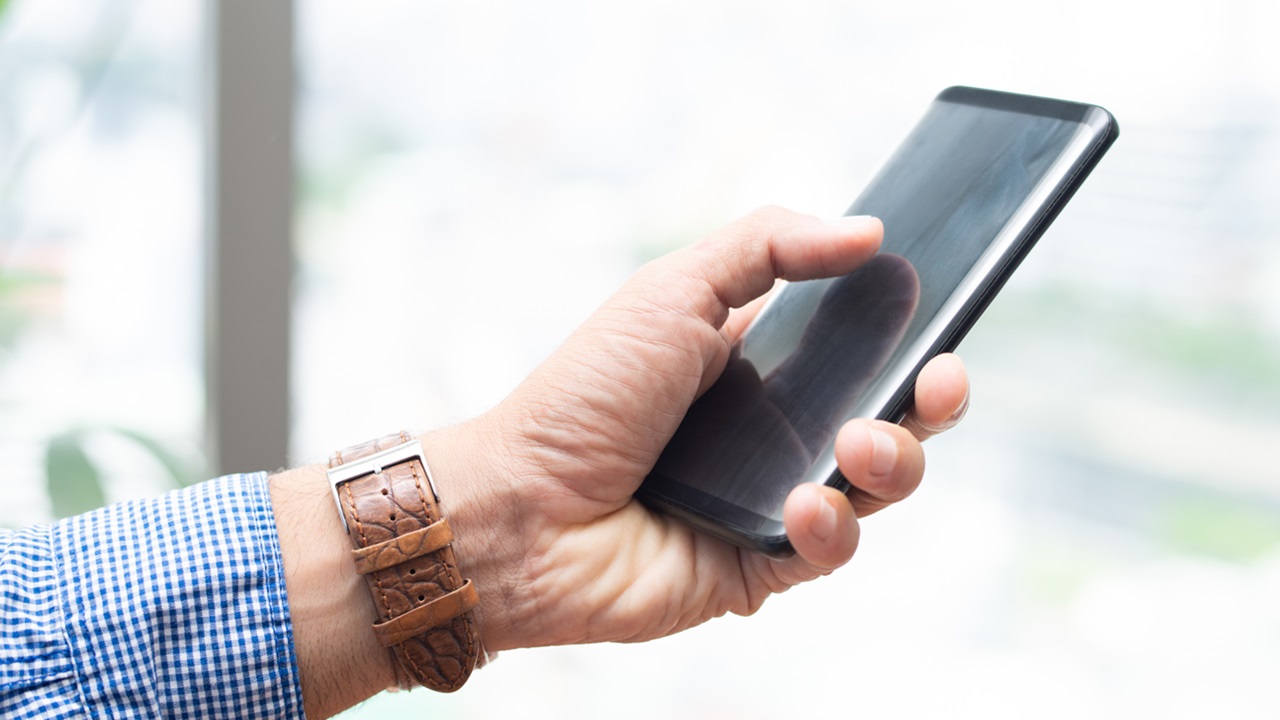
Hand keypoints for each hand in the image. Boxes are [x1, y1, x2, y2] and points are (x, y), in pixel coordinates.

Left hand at [430, 206, 971, 650]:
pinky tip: (801, 507)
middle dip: (933, 397)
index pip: (861, 342)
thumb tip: (867, 230)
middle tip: (940, 379)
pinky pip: (834, 547)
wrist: (522, 509)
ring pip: (878, 484)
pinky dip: (831, 525)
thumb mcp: (672, 289)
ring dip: (891, 460)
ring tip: (858, 443)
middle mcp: (776, 429)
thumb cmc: (586, 395)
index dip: (910, 328)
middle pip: (891, 413)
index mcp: (760, 360)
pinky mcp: (765, 563)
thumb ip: (767, 245)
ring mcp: (774, 498)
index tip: (945, 307)